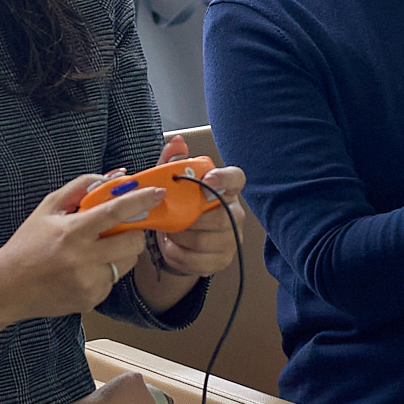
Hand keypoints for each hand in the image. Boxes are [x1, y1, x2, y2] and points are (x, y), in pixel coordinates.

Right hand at [0, 172, 160, 323]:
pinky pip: (113, 281)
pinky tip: (84, 271)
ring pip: (127, 263)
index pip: (116, 212)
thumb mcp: (48, 208)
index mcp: (72, 232)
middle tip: (123, 229)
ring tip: (97, 251)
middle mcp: (83, 258)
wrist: (7, 287)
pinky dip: (106, 272)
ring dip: (121, 253)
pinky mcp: (91, 300)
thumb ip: (81, 187)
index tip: (158, 193)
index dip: (141, 200)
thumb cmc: (28, 244)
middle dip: (134, 233)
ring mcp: (88, 282)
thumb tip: (115, 175)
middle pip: (133, 243)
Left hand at [146, 133, 244, 281]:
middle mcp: (235, 213)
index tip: (206, 181)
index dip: (224, 179)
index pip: (236, 178)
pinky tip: (169, 247)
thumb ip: (171, 161)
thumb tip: (177, 142)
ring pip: (205, 240)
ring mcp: (231, 239)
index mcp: (225, 189)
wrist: (176, 239)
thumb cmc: (178, 206)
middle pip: (220, 217)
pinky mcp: (222, 260)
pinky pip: (197, 261)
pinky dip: (176, 255)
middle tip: (170, 217)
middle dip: (189, 219)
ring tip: (166, 231)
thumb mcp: (170, 183)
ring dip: (179, 237)